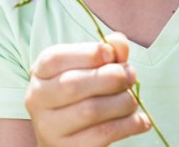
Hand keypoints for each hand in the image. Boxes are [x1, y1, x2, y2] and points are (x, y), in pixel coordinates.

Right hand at [25, 35, 151, 145]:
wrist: (67, 139)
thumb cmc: (80, 96)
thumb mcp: (88, 70)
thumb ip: (104, 53)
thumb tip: (119, 42)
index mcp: (39, 73)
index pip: (55, 58)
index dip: (86, 53)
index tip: (111, 52)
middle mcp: (37, 99)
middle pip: (73, 84)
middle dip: (110, 77)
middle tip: (131, 75)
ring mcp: (49, 127)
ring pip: (90, 111)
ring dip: (122, 102)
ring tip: (133, 100)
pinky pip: (102, 134)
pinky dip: (128, 125)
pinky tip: (141, 121)